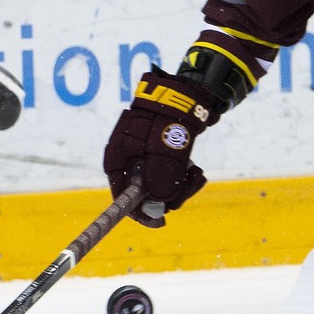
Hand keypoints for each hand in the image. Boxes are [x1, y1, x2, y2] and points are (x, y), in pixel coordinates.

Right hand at [102, 67, 220, 226]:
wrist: (184, 91)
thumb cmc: (168, 119)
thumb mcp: (164, 153)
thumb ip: (159, 181)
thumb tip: (159, 206)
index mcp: (118, 159)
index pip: (121, 195)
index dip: (137, 212)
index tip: (158, 222)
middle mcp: (128, 161)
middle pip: (143, 195)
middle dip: (168, 196)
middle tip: (188, 186)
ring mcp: (144, 158)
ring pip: (159, 187)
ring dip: (180, 187)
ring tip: (195, 174)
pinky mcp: (159, 155)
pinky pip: (169, 177)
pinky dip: (183, 178)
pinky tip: (195, 170)